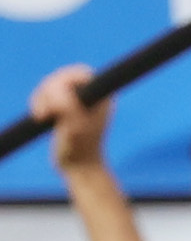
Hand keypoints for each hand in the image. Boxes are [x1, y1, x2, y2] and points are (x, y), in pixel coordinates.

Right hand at [28, 63, 112, 181]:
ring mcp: (75, 101)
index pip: (81, 73)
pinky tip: (39, 116)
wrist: (79, 167)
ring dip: (42, 98)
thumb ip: (71, 110)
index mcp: (101, 97)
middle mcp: (90, 95)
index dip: (64, 81)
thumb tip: (63, 96)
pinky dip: (38, 102)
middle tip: (46, 112)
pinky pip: (44, 96)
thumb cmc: (81, 150)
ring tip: (42, 116)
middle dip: (49, 91)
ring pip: (51, 85)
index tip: (57, 104)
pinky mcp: (62, 108)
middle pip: (63, 77)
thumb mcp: (76, 130)